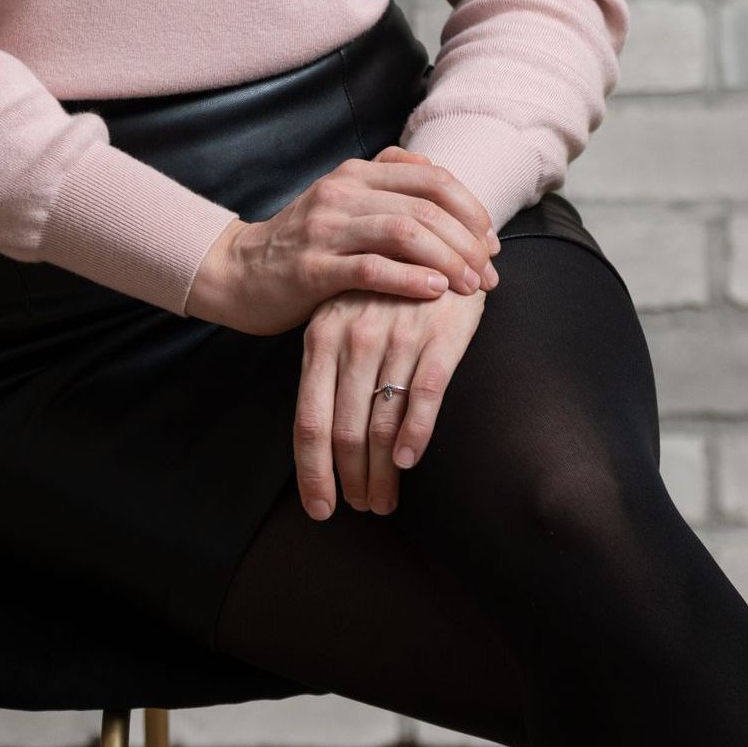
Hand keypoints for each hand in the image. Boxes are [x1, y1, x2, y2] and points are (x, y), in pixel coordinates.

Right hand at [185, 145, 499, 336]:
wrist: (238, 272)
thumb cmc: (302, 242)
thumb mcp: (342, 200)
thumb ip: (385, 180)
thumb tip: (436, 169)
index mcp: (355, 173)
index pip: (431, 177)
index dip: (470, 207)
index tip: (490, 240)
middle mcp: (342, 193)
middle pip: (425, 206)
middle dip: (467, 241)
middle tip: (489, 272)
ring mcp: (325, 229)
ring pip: (404, 233)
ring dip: (448, 260)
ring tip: (472, 286)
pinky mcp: (313, 268)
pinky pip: (371, 268)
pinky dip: (410, 278)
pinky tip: (435, 291)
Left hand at [293, 279, 488, 519]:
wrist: (435, 238)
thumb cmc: (382, 291)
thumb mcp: (341, 320)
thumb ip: (328, 371)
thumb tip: (321, 443)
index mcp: (321, 336)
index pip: (309, 420)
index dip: (313, 471)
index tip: (319, 509)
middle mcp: (354, 338)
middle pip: (344, 430)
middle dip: (351, 479)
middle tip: (363, 508)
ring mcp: (396, 336)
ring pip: (382, 424)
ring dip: (382, 474)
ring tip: (384, 501)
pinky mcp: (439, 335)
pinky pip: (424, 397)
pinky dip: (416, 436)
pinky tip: (410, 462)